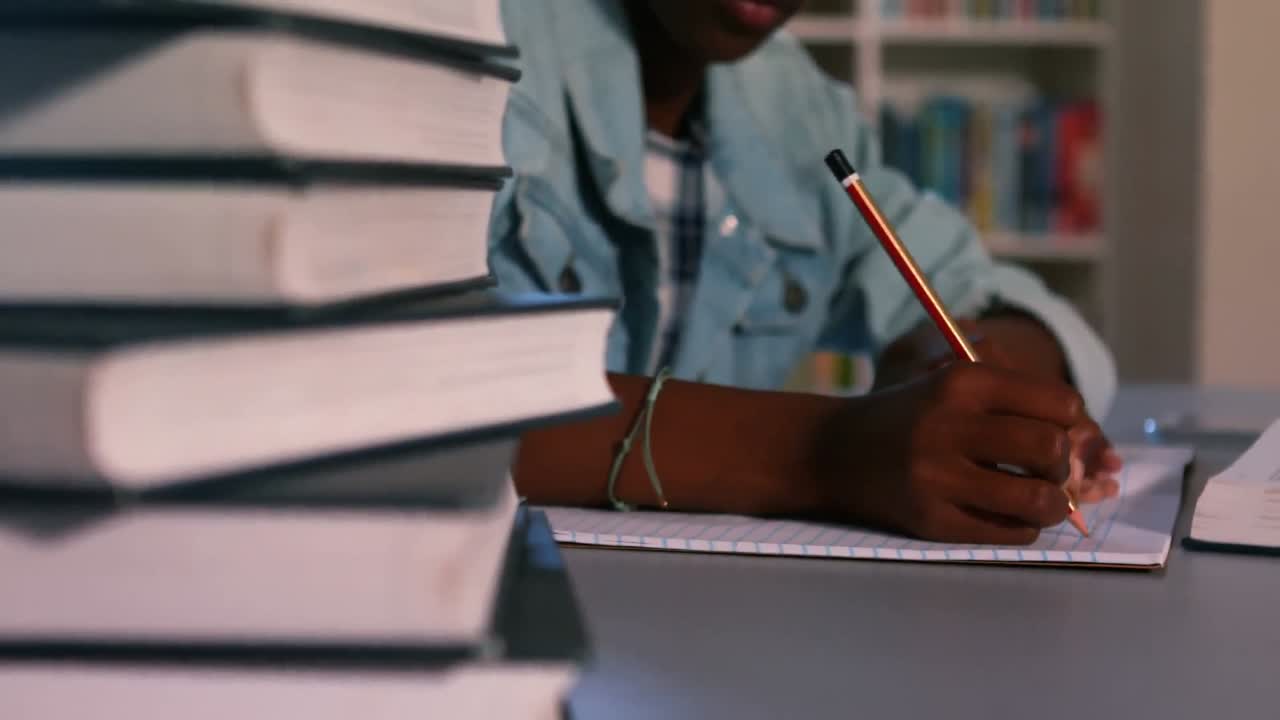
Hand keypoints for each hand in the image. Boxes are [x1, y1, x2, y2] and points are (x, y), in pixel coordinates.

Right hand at [814, 361, 1084, 544]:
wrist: (828, 451)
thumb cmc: (907, 417)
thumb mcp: (952, 387)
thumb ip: (1015, 405)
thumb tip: (1093, 450)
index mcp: (961, 382)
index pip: (1059, 404)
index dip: (1070, 424)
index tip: (1053, 434)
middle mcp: (948, 425)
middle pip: (1049, 450)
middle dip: (1059, 465)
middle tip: (1043, 470)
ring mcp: (937, 476)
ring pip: (1037, 499)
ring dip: (1050, 504)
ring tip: (1036, 499)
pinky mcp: (930, 518)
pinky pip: (1008, 533)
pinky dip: (1021, 528)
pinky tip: (1004, 516)